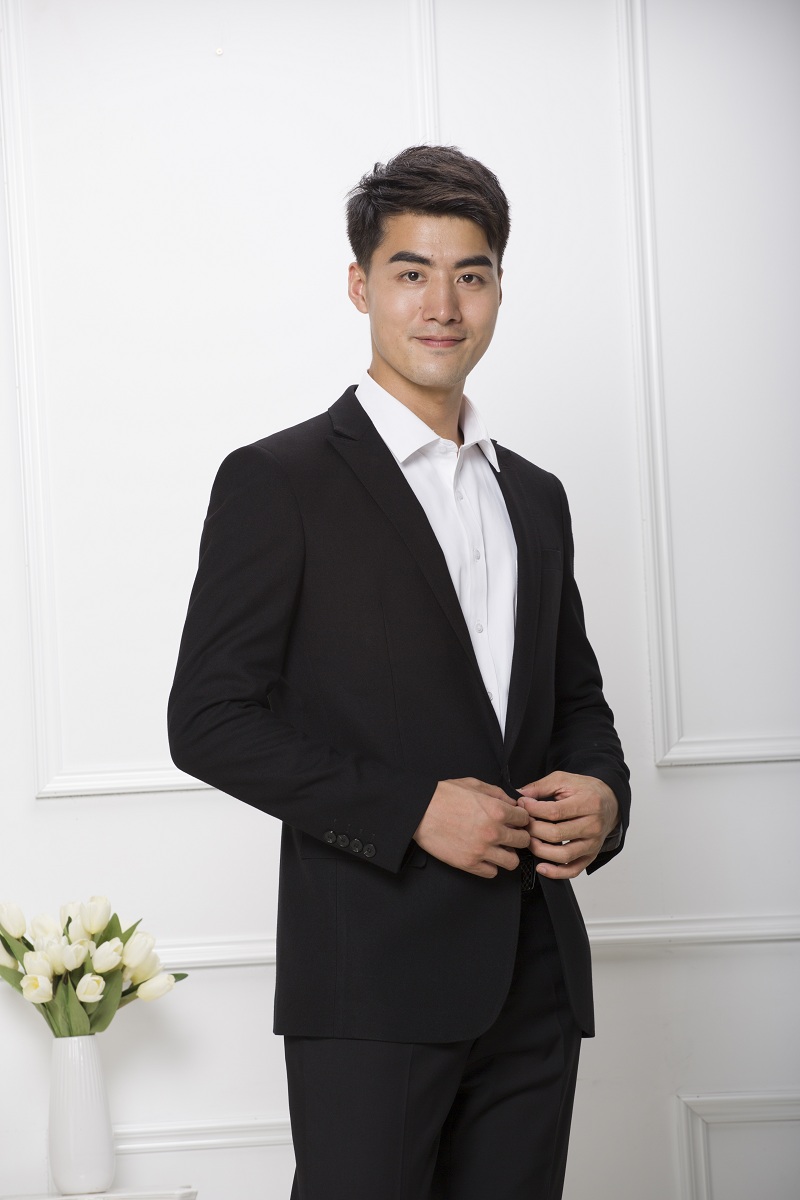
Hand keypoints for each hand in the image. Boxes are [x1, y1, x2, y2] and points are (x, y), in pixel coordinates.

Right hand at [414, 777, 530, 877]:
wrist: (419, 810)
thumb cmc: (443, 795)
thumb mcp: (473, 784)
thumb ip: (497, 793)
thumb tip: (512, 803)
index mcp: (497, 810)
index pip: (525, 819)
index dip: (521, 818)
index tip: (516, 821)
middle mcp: (493, 832)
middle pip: (523, 841)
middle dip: (518, 836)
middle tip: (509, 834)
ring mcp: (481, 850)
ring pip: (512, 862)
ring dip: (508, 854)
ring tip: (499, 848)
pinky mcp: (469, 864)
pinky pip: (492, 872)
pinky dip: (490, 866)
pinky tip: (484, 856)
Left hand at [516, 771, 618, 879]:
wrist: (610, 801)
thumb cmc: (585, 790)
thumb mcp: (563, 780)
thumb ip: (540, 787)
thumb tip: (518, 795)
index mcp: (588, 803)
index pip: (554, 812)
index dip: (532, 810)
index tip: (521, 804)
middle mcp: (593, 825)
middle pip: (556, 834)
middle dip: (533, 830)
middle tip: (522, 824)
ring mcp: (593, 843)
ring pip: (563, 854)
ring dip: (540, 850)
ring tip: (528, 841)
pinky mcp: (591, 855)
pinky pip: (573, 870)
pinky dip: (556, 872)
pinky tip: (541, 867)